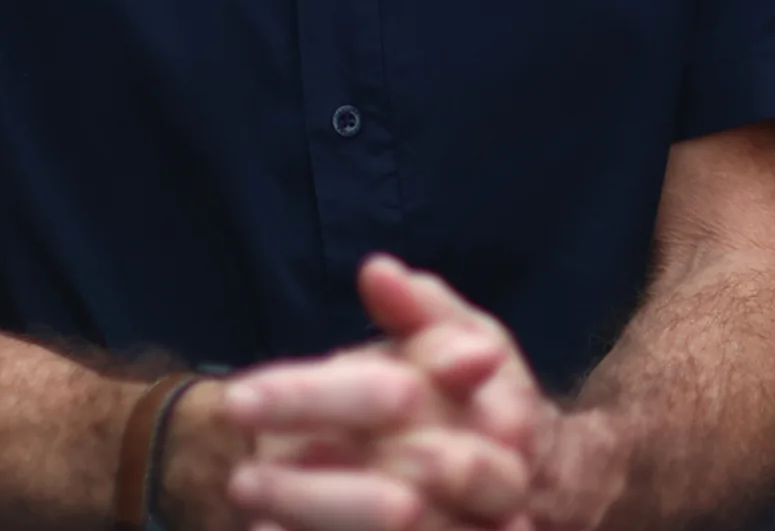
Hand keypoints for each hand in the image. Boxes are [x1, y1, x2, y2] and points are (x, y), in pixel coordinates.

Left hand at [225, 258, 564, 530]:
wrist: (537, 488)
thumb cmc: (479, 402)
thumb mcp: (467, 340)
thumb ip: (421, 311)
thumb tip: (377, 270)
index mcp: (501, 410)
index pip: (396, 401)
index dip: (312, 397)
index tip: (237, 399)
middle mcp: (498, 479)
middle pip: (399, 485)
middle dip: (314, 486)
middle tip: (242, 477)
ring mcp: (478, 529)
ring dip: (320, 519)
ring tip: (252, 512)